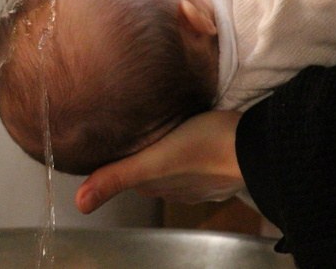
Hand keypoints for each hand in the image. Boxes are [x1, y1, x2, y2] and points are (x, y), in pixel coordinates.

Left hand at [75, 110, 243, 213]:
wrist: (256, 145)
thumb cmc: (202, 148)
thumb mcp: (151, 160)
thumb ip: (115, 178)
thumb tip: (79, 204)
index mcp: (159, 185)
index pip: (130, 178)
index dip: (119, 163)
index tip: (109, 146)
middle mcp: (181, 188)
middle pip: (152, 173)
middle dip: (141, 158)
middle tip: (131, 133)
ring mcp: (205, 180)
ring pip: (176, 167)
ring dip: (167, 153)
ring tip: (159, 132)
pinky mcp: (224, 163)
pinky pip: (201, 160)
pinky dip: (192, 150)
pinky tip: (193, 135)